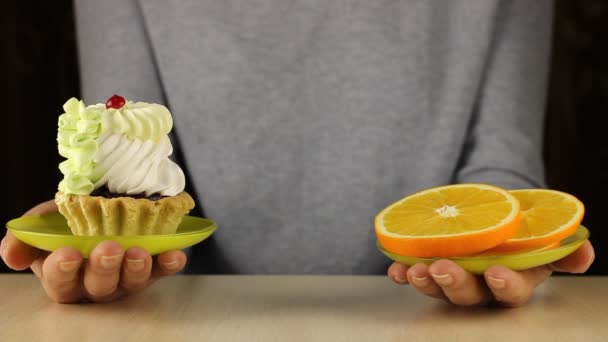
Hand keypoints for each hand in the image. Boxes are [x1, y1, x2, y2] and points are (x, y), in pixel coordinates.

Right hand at [1, 200, 187, 302]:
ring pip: (131, 282)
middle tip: (108, 248)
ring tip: (139, 252)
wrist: (106, 200)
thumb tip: (12, 254)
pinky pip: (163, 270)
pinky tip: (175, 254)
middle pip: (99, 287)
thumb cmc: (71, 217)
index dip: (63, 271)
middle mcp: (97, 283)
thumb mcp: (44, 221)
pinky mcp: (153, 268)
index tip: (67, 252)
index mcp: (66, 276)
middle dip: (103, 269)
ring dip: (137, 269)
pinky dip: (169, 263)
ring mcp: (126, 277)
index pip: (61, 283)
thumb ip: (26, 236)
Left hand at [387, 241, 594, 306]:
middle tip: (443, 270)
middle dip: (456, 284)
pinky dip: (404, 273)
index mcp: (514, 280)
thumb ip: (559, 243)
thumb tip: (584, 250)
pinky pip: (415, 275)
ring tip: (414, 270)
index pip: (511, 293)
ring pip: (439, 288)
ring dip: (426, 281)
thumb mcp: (542, 229)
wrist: (491, 209)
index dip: (505, 285)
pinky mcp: (430, 267)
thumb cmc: (519, 224)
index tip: (496, 273)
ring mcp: (454, 278)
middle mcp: (481, 286)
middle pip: (469, 295)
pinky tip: (396, 268)